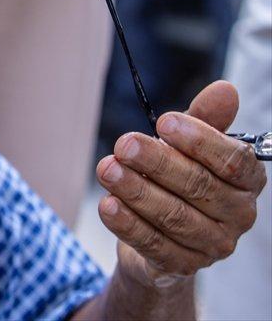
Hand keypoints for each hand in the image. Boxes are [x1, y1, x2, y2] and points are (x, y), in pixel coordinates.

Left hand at [96, 81, 265, 285]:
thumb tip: (225, 89)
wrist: (160, 229)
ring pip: (174, 216)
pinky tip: (107, 204)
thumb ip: (205, 119)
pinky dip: (127, 224)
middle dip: (157, 163)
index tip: (163, 122)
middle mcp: (238, 216)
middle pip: (199, 187)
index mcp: (247, 182)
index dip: (199, 140)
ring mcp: (213, 245)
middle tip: (123, 144)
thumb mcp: (188, 144)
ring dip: (136, 191)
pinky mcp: (182, 265)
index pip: (234, 161)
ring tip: (107, 170)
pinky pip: (154, 245)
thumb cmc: (179, 176)